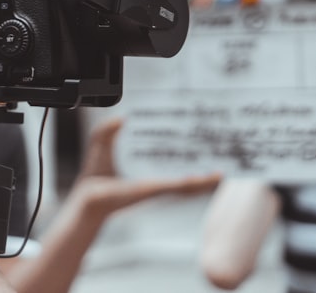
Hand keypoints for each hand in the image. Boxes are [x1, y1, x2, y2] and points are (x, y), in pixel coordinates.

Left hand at [76, 116, 220, 214]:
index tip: (199, 128)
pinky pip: (182, 185)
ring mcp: (160, 183)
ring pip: (191, 178)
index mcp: (146, 162)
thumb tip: (122, 117)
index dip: (184, 139)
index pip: (170, 150)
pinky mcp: (157, 189)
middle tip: (219, 140)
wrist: (89, 196)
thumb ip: (109, 128)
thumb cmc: (95, 174)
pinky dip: (199, 182)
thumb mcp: (102, 142)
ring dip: (209, 172)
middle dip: (203, 153)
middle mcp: (156, 173)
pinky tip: (214, 177)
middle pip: (185, 162)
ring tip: (227, 163)